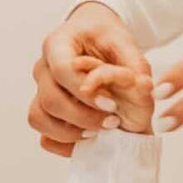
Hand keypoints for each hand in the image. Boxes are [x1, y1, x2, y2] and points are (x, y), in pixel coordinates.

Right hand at [29, 1, 154, 157]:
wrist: (94, 42)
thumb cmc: (105, 40)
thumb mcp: (124, 41)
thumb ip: (133, 61)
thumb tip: (143, 85)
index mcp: (58, 44)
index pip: (62, 70)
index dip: (86, 93)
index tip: (112, 104)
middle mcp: (42, 68)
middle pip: (49, 99)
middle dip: (82, 116)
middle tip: (111, 121)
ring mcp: (39, 91)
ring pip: (39, 118)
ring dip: (70, 131)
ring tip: (98, 132)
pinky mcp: (43, 111)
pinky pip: (43, 135)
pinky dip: (63, 142)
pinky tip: (87, 138)